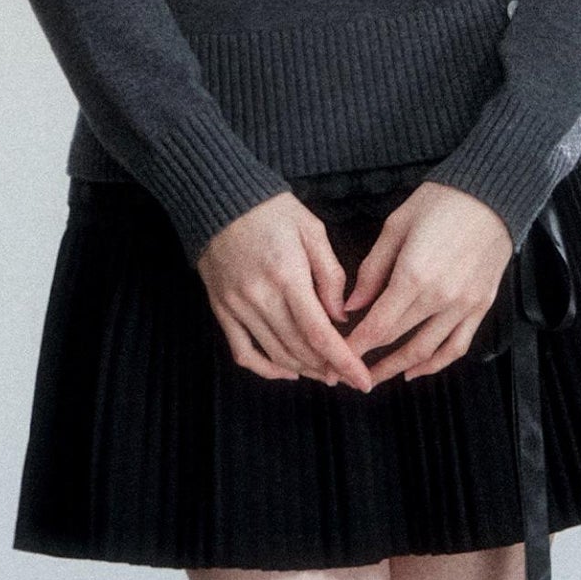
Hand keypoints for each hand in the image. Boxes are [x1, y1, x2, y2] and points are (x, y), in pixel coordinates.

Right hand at [196, 193, 375, 389]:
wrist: (218, 199)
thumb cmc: (272, 211)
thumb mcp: (312, 231)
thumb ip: (330, 275)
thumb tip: (340, 317)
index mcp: (287, 276)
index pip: (319, 333)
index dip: (343, 361)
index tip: (362, 380)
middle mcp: (260, 297)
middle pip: (300, 349)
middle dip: (328, 368)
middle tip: (348, 375)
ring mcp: (237, 306)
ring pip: (276, 354)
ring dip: (304, 370)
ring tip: (325, 374)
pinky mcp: (222, 309)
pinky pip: (243, 351)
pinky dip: (266, 369)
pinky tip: (287, 372)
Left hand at [341, 181, 512, 383]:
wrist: (492, 194)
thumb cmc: (441, 202)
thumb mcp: (395, 228)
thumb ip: (372, 271)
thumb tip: (352, 306)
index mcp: (414, 276)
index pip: (376, 326)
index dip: (353, 348)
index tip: (335, 357)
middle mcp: (440, 297)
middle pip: (396, 340)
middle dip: (367, 360)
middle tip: (346, 369)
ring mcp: (464, 305)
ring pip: (426, 351)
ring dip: (398, 369)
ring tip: (375, 377)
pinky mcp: (481, 306)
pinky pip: (457, 346)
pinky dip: (436, 364)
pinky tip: (416, 370)